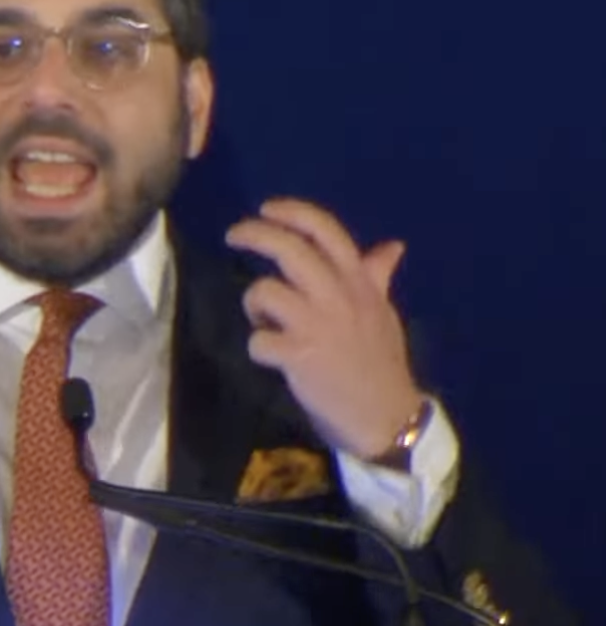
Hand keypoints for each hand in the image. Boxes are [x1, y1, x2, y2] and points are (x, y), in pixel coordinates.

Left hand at [224, 197, 423, 459]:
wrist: (387, 417)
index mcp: (358, 283)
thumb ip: (376, 277)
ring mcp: (316, 325)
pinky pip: (258, 340)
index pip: (327, 231)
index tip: (267, 209)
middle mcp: (337, 296)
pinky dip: (258, 347)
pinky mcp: (298, 356)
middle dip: (254, 234)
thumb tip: (391, 246)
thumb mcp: (383, 313)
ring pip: (265, 291)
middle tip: (233, 236)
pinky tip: (270, 356)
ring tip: (264, 321)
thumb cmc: (381, 362)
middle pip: (288, 249)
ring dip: (254, 304)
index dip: (293, 212)